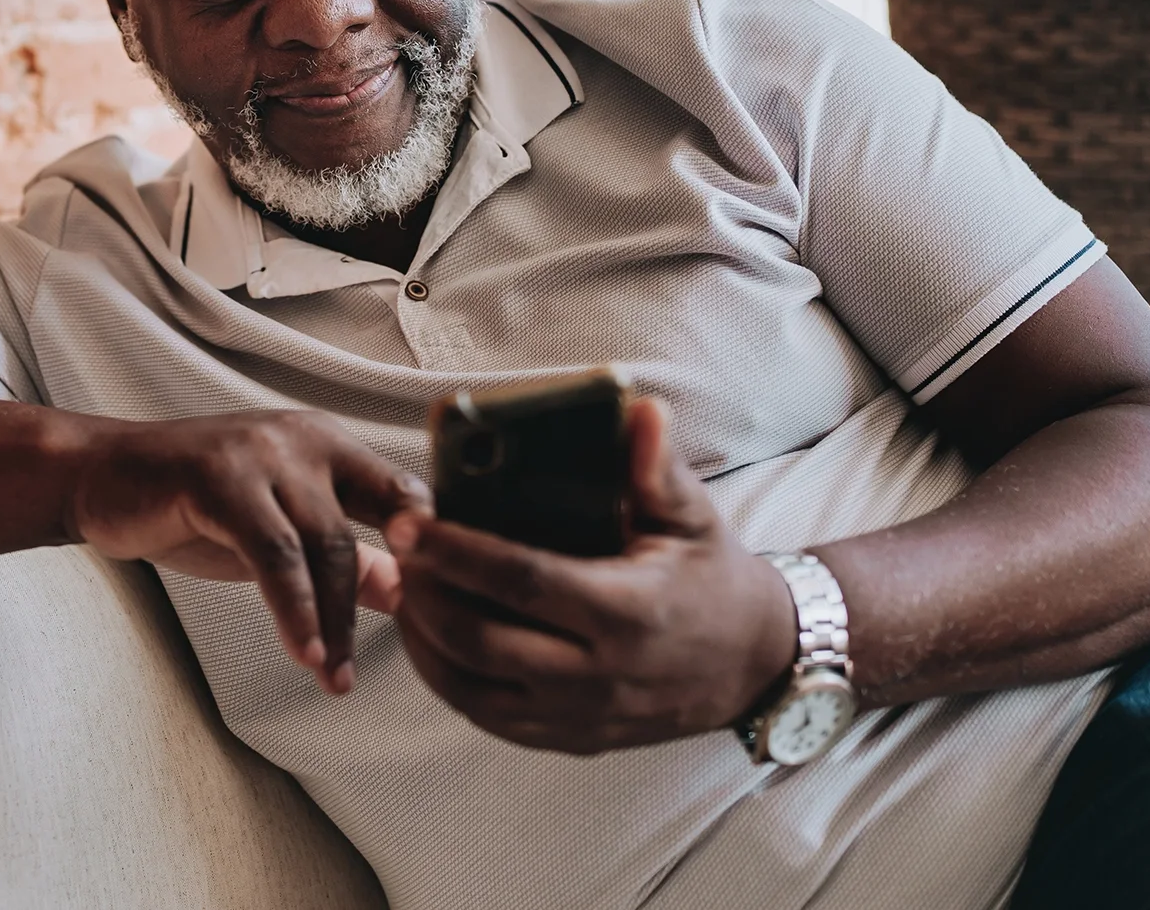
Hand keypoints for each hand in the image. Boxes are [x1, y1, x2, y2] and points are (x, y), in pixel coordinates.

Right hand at [68, 410, 431, 694]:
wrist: (101, 478)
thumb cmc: (192, 504)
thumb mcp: (278, 532)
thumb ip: (341, 556)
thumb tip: (406, 593)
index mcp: (329, 445)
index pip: (404, 493)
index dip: (429, 551)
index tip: (442, 613)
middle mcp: (304, 439)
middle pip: (363, 530)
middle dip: (374, 611)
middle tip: (366, 671)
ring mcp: (262, 453)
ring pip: (322, 544)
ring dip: (333, 621)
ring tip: (333, 676)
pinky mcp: (220, 477)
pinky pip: (273, 553)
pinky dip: (293, 609)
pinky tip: (303, 651)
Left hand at [387, 398, 797, 752]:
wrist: (753, 664)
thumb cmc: (713, 578)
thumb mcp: (694, 517)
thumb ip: (658, 467)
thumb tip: (639, 410)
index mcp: (628, 612)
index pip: (524, 582)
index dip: (458, 552)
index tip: (410, 522)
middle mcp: (600, 674)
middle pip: (481, 641)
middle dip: (424, 594)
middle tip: (395, 551)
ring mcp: (581, 715)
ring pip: (472, 689)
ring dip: (422, 640)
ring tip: (401, 588)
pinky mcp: (570, 739)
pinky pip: (488, 717)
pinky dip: (446, 678)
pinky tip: (428, 636)